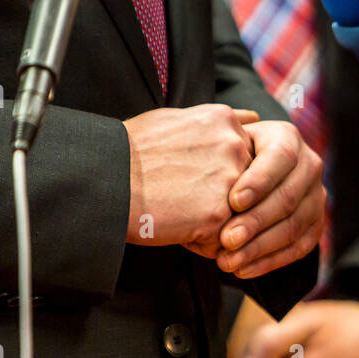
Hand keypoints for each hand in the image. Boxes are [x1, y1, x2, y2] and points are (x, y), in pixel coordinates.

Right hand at [123, 103, 254, 255]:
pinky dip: (201, 241)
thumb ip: (221, 123)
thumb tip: (254, 116)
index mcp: (225, 120)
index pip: (245, 156)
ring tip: (178, 210)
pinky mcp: (219, 214)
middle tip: (181, 194)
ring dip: (212, 220)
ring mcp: (230, 179)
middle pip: (246, 185)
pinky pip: (222, 239)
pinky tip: (175, 226)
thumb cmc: (132, 150)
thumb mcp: (178, 118)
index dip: (218, 174)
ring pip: (237, 214)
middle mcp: (234, 145)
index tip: (190, 176)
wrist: (104, 179)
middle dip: (221, 197)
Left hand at [215, 120, 324, 277]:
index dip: (259, 181)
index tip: (233, 202)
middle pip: (288, 197)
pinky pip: (299, 248)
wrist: (245, 170)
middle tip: (227, 239)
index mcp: (287, 138)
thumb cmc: (227, 155)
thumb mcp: (224, 143)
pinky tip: (242, 270)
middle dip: (256, 222)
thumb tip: (210, 170)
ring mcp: (316, 196)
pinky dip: (270, 262)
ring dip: (259, 248)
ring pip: (294, 226)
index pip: (280, 157)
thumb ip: (222, 150)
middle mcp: (309, 164)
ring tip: (227, 261)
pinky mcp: (316, 223)